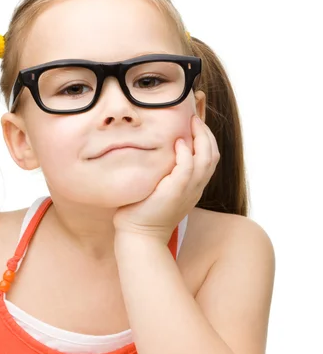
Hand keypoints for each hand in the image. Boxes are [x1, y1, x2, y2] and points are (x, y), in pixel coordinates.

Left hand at [113, 114, 219, 241]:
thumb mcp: (157, 189)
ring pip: (206, 158)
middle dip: (207, 133)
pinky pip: (188, 168)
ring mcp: (188, 190)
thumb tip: (152, 154)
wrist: (140, 236)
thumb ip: (162, 173)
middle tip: (195, 117)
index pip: (208, 158)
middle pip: (213, 155)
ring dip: (201, 137)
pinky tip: (178, 141)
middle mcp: (195, 188)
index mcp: (193, 187)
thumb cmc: (142, 213)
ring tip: (192, 122)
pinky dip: (185, 153)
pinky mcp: (175, 192)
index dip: (206, 138)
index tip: (196, 122)